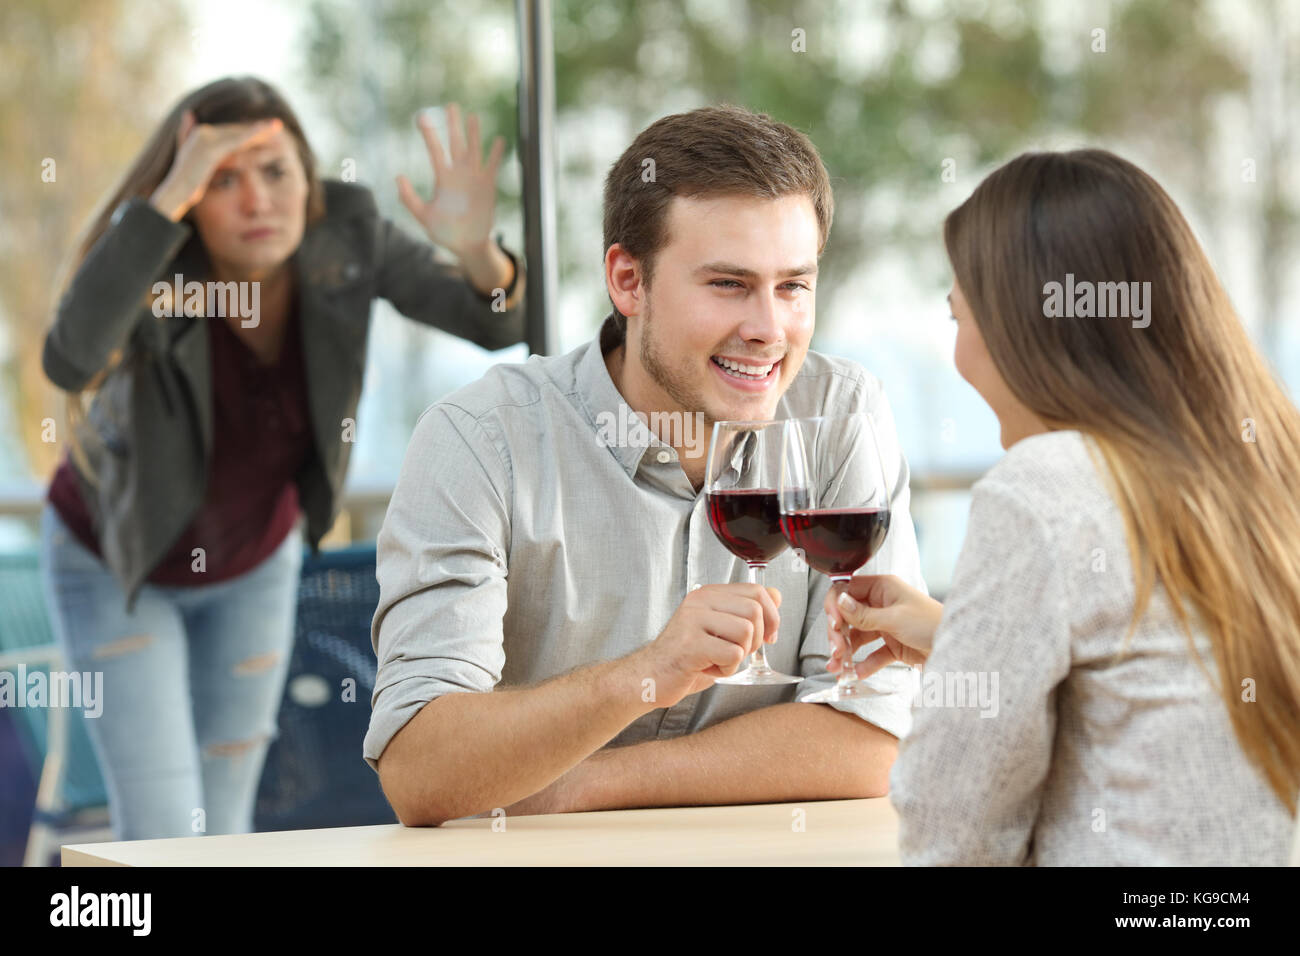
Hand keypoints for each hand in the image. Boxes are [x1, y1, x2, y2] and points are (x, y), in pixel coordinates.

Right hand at [150, 110, 282, 220]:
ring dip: (260, 130)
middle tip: (277, 126)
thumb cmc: (185, 185)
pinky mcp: (210, 150)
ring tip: (277, 127)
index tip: (267, 130)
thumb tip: (191, 118)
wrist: (174, 195)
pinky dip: (251, 135)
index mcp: (201, 135)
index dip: (249, 132)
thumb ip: (197, 145)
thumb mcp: (196, 165)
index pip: (230, 132)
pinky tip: (265, 132)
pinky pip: (236, 141)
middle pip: (236, 131)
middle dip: (258, 130)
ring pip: (239, 134)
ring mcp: (205, 140)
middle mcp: (203, 133)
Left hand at [396, 103, 504, 257]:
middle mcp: (458, 174)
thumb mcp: (424, 216)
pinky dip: (495, 154)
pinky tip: (498, 140)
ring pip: (474, 150)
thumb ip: (409, 198)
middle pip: (455, 144)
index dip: (429, 134)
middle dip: (453, 125)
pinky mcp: (488, 187)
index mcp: (443, 179)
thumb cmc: (445, 232)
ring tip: (472, 116)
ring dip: (474, 134)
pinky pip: (492, 167)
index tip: (421, 117)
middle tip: (450, 105)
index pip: (435, 151)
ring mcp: (474, 179)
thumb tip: (398, 176)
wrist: (467, 245)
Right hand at [626, 583, 782, 709]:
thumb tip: (776, 595)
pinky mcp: (690, 644)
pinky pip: (733, 654)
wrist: (650, 676)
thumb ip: (746, 611)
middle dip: (755, 639)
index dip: (771, 616)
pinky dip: (728, 669)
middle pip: (754, 611)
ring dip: (740, 655)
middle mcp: (699, 601)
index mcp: (708, 594)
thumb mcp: (720, 630)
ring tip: (719, 660)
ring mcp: (693, 621)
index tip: (767, 636)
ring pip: (746, 632)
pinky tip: (710, 668)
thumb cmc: (687, 657)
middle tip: (736, 652)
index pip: (757, 591)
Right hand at [823, 574, 940, 678]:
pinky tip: (856, 673)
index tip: (833, 623)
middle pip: (848, 615)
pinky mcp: (893, 645)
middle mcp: (882, 604)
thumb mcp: (895, 618)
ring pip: (857, 636)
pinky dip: (863, 664)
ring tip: (838, 668)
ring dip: (845, 652)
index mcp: (883, 588)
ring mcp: (886, 624)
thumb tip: (840, 603)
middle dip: (838, 634)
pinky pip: (872, 653)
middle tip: (836, 651)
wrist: (958, 647)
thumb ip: (864, 615)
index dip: (836, 605)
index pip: (847, 590)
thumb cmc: (933, 624)